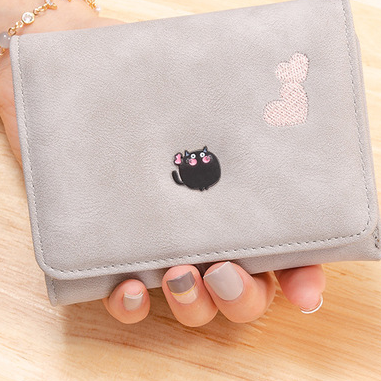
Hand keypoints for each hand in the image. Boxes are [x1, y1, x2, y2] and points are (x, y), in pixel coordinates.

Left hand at [0, 19, 325, 325]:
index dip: (301, 280)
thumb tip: (294, 77)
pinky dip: (132, 306)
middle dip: (242, 296)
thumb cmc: (148, 79)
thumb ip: (240, 96)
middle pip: (243, 292)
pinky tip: (130, 288)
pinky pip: (129, 301)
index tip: (305, 291)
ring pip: (193, 305)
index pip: (285, 253)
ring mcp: (161, 247)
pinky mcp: (112, 254)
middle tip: (224, 270)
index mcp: (239, 203)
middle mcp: (206, 233)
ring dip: (193, 303)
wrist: (75, 74)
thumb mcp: (202, 82)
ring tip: (179, 274)